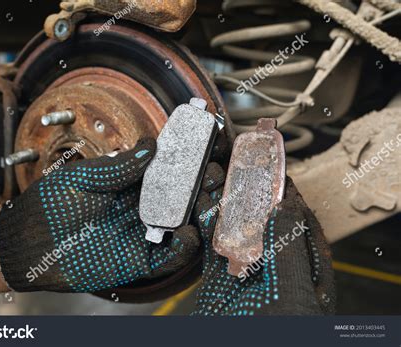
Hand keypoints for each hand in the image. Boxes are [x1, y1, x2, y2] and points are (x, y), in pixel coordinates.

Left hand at [0, 138, 199, 292]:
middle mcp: (139, 208)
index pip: (167, 171)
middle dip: (202, 185)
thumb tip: (151, 146)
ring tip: (207, 199)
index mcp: (129, 184)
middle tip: (212, 174)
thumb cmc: (49, 204)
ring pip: (183, 225)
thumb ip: (119, 166)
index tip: (205, 146)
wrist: (26, 242)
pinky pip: (169, 257)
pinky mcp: (137, 260)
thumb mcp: (84, 177)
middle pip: (182, 197)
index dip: (188, 160)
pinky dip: (184, 247)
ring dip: (200, 213)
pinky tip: (187, 232)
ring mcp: (141, 234)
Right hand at [192, 173, 335, 314]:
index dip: (289, 196)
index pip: (300, 224)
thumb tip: (286, 207)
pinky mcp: (219, 282)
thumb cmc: (279, 336)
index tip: (276, 173)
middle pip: (265, 222)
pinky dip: (206, 224)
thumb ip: (289, 249)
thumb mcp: (292, 292)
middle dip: (252, 193)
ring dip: (225, 203)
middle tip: (241, 168)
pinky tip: (201, 205)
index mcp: (304, 274)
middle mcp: (275, 271)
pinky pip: (213, 246)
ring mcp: (246, 275)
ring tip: (216, 177)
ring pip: (236, 230)